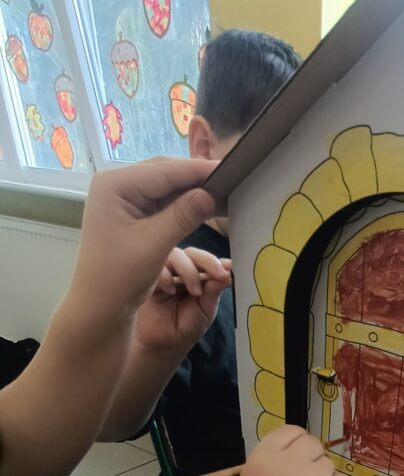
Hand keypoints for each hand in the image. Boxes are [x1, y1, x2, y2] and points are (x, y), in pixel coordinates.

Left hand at [70, 158, 218, 321]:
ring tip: (223, 192)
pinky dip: (184, 205)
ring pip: (166, 187)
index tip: (231, 169)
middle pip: (165, 173)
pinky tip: (204, 206)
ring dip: (192, 191)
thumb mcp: (154, 244)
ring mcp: (123, 199)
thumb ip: (183, 216)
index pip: (165, 171)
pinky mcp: (132, 214)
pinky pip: (163, 202)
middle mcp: (117, 185)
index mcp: (115, 185)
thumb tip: (210, 195)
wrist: (99, 306)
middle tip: (231, 180)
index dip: (199, 170)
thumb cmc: (119, 277)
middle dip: (197, 178)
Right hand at [134, 247, 231, 357]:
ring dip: (188, 270)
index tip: (228, 269)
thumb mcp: (206, 310)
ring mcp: (165, 273)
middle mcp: (182, 271)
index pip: (208, 260)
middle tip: (217, 274)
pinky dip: (166, 276)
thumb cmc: (186, 326)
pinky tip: (170, 291)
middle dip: (207, 261)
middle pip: (192, 253)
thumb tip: (228, 272)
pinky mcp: (149, 279)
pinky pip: (157, 267)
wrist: (164, 344)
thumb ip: (214, 290)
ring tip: (194, 291)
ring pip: (175, 255)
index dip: (218, 262)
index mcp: (199, 276)